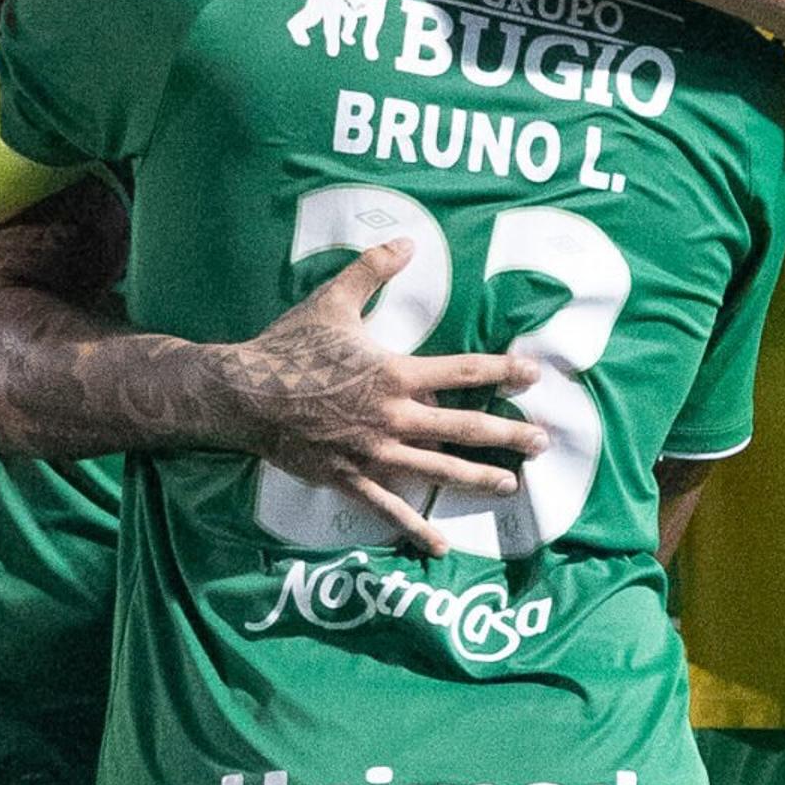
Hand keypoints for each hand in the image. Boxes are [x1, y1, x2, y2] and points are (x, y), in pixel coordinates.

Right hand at [204, 238, 549, 555]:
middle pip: (464, 428)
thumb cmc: (287, 346)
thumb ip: (372, 269)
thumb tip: (406, 239)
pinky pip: (388, 508)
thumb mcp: (332, 300)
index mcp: (394, 374)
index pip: (463, 373)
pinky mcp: (348, 477)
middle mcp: (392, 417)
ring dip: (477, 478)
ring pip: (437, 471)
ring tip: (510, 485)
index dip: (504, 371)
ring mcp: (372, 453)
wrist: (241, 393)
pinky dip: (414, 528)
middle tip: (543, 442)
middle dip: (508, 436)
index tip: (536, 375)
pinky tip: (439, 544)